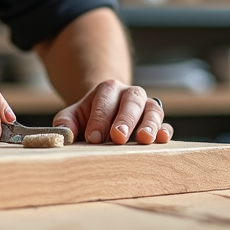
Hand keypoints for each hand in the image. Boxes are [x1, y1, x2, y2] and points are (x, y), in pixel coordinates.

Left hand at [52, 79, 172, 144]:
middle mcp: (130, 94)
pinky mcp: (159, 123)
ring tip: (144, 139)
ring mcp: (147, 107)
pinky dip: (165, 131)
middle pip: (132, 100)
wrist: (105, 118)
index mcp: (108, 89)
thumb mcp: (73, 116)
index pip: (105, 100)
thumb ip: (65, 123)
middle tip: (118, 137)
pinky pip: (166, 124)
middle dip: (125, 119)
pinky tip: (162, 139)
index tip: (93, 138)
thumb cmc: (88, 119)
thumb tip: (64, 134)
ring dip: (149, 124)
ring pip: (153, 110)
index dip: (99, 119)